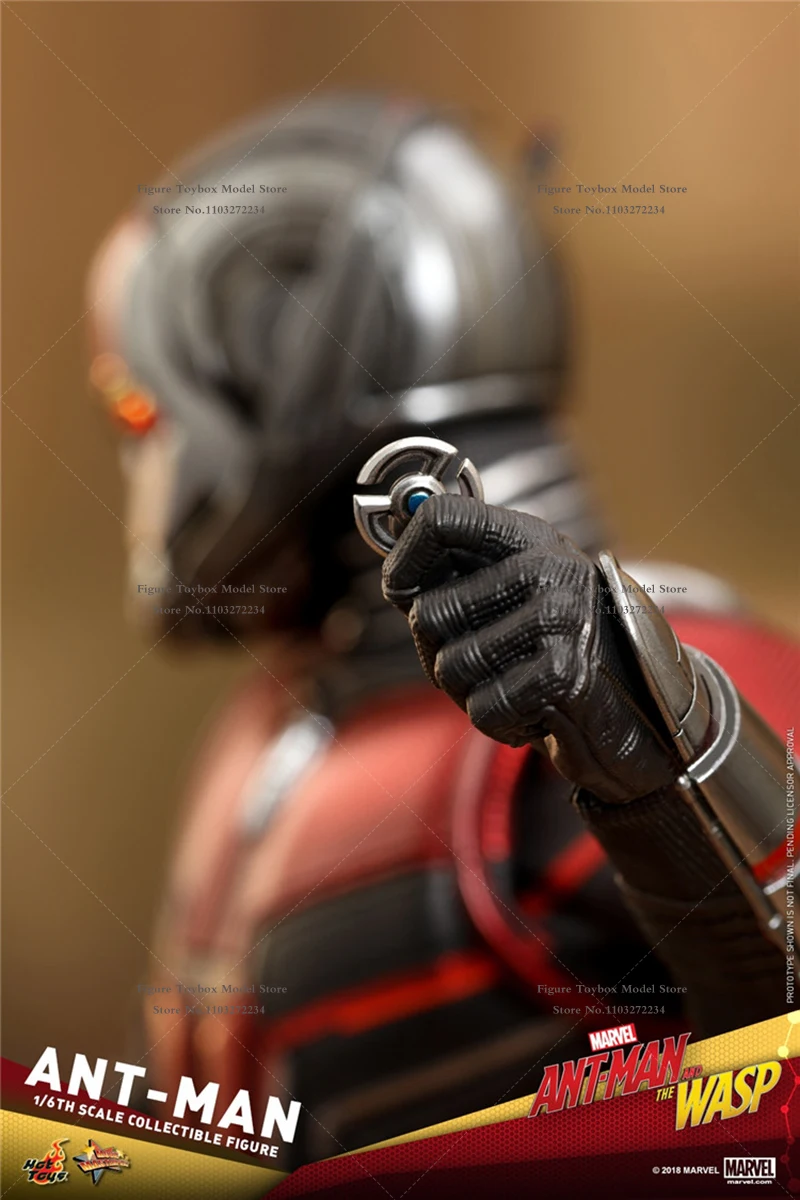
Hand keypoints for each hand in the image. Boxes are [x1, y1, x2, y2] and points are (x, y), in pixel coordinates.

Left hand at [382, 494, 679, 802]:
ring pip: (449, 667)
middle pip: (428, 611)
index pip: (440, 519)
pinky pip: (482, 707)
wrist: (634, 712)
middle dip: (437, 652)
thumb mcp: (512, 591)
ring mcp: (561, 618)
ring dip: (467, 691)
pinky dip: (498, 721)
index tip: (400, 587)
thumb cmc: (554, 649)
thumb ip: (455, 571)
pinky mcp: (565, 674)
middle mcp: (548, 567)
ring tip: (511, 681)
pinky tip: (533, 709)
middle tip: (481, 658)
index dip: (404, 558)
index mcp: (529, 537)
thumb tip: (396, 554)